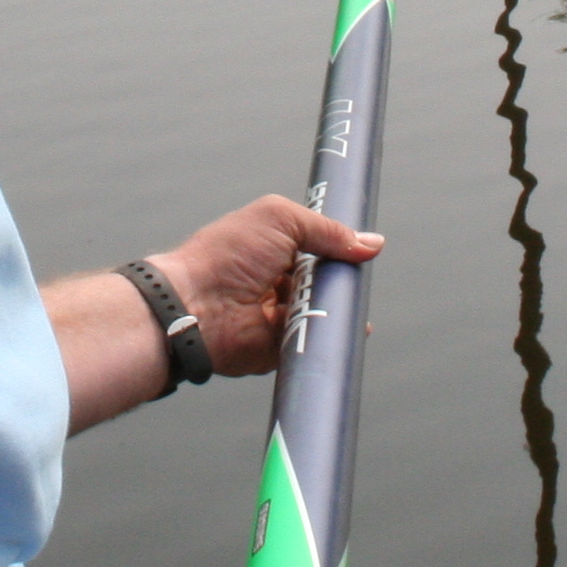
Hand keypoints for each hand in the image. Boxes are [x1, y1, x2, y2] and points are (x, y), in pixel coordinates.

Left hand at [149, 195, 382, 379]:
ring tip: (344, 300)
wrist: (196, 306)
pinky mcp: (281, 348)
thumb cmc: (226, 255)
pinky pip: (315, 343)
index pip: (318, 249)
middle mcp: (277, 282)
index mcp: (273, 249)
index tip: (363, 250)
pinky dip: (330, 336)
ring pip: (325, 313)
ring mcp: (279, 316)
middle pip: (327, 282)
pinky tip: (349, 328)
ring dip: (339, 307)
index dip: (340, 250)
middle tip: (355, 278)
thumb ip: (326, 229)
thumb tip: (371, 243)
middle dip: (343, 280)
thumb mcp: (280, 219)